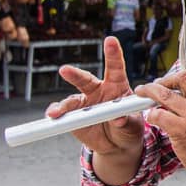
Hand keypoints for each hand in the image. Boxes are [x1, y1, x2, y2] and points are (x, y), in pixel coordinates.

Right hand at [46, 36, 143, 154]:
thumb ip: (127, 120)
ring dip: (63, 106)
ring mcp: (85, 102)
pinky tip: (53, 116)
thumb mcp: (133, 125)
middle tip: (64, 70)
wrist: (117, 144)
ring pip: (72, 100)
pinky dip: (58, 115)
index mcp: (117, 87)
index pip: (115, 68)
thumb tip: (118, 119)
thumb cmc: (129, 128)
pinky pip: (64, 114)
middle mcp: (98, 91)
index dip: (113, 54)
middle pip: (86, 80)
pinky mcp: (75, 115)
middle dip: (75, 75)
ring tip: (56, 112)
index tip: (110, 40)